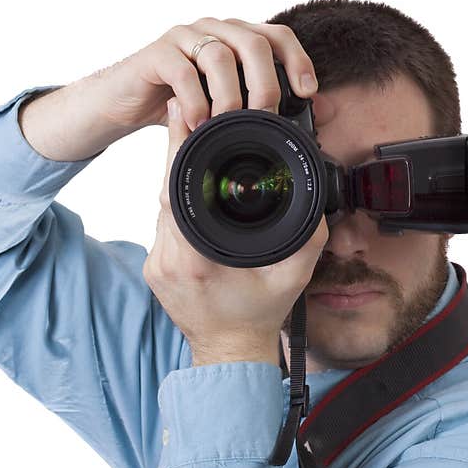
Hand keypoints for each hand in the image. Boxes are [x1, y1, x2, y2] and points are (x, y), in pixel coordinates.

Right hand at [92, 16, 318, 130]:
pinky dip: (195, 101)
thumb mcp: (226, 106)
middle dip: (266, 83)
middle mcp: (213, 30)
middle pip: (253, 43)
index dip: (297, 60)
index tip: (307, 92)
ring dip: (229, 96)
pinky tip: (198, 124)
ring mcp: (184, 38)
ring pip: (219, 56)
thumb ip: (264, 104)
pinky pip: (182, 72)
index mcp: (235, 38)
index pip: (277, 36)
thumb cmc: (180, 104)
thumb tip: (320, 110)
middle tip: (265, 117)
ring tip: (228, 126)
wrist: (126, 103)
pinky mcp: (156, 54)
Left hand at [142, 98, 328, 367]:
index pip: (179, 187)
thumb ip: (308, 233)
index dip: (180, 146)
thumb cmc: (260, 316)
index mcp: (196, 258)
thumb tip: (314, 196)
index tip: (184, 112)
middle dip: (177, 150)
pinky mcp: (154, 267)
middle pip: (165, 189)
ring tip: (190, 142)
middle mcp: (168, 258)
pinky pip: (162, 223)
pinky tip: (190, 185)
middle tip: (186, 113)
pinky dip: (176, 201)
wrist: (230, 355)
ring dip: (176, 175)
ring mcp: (156, 264)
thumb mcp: (294, 274)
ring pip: (161, 205)